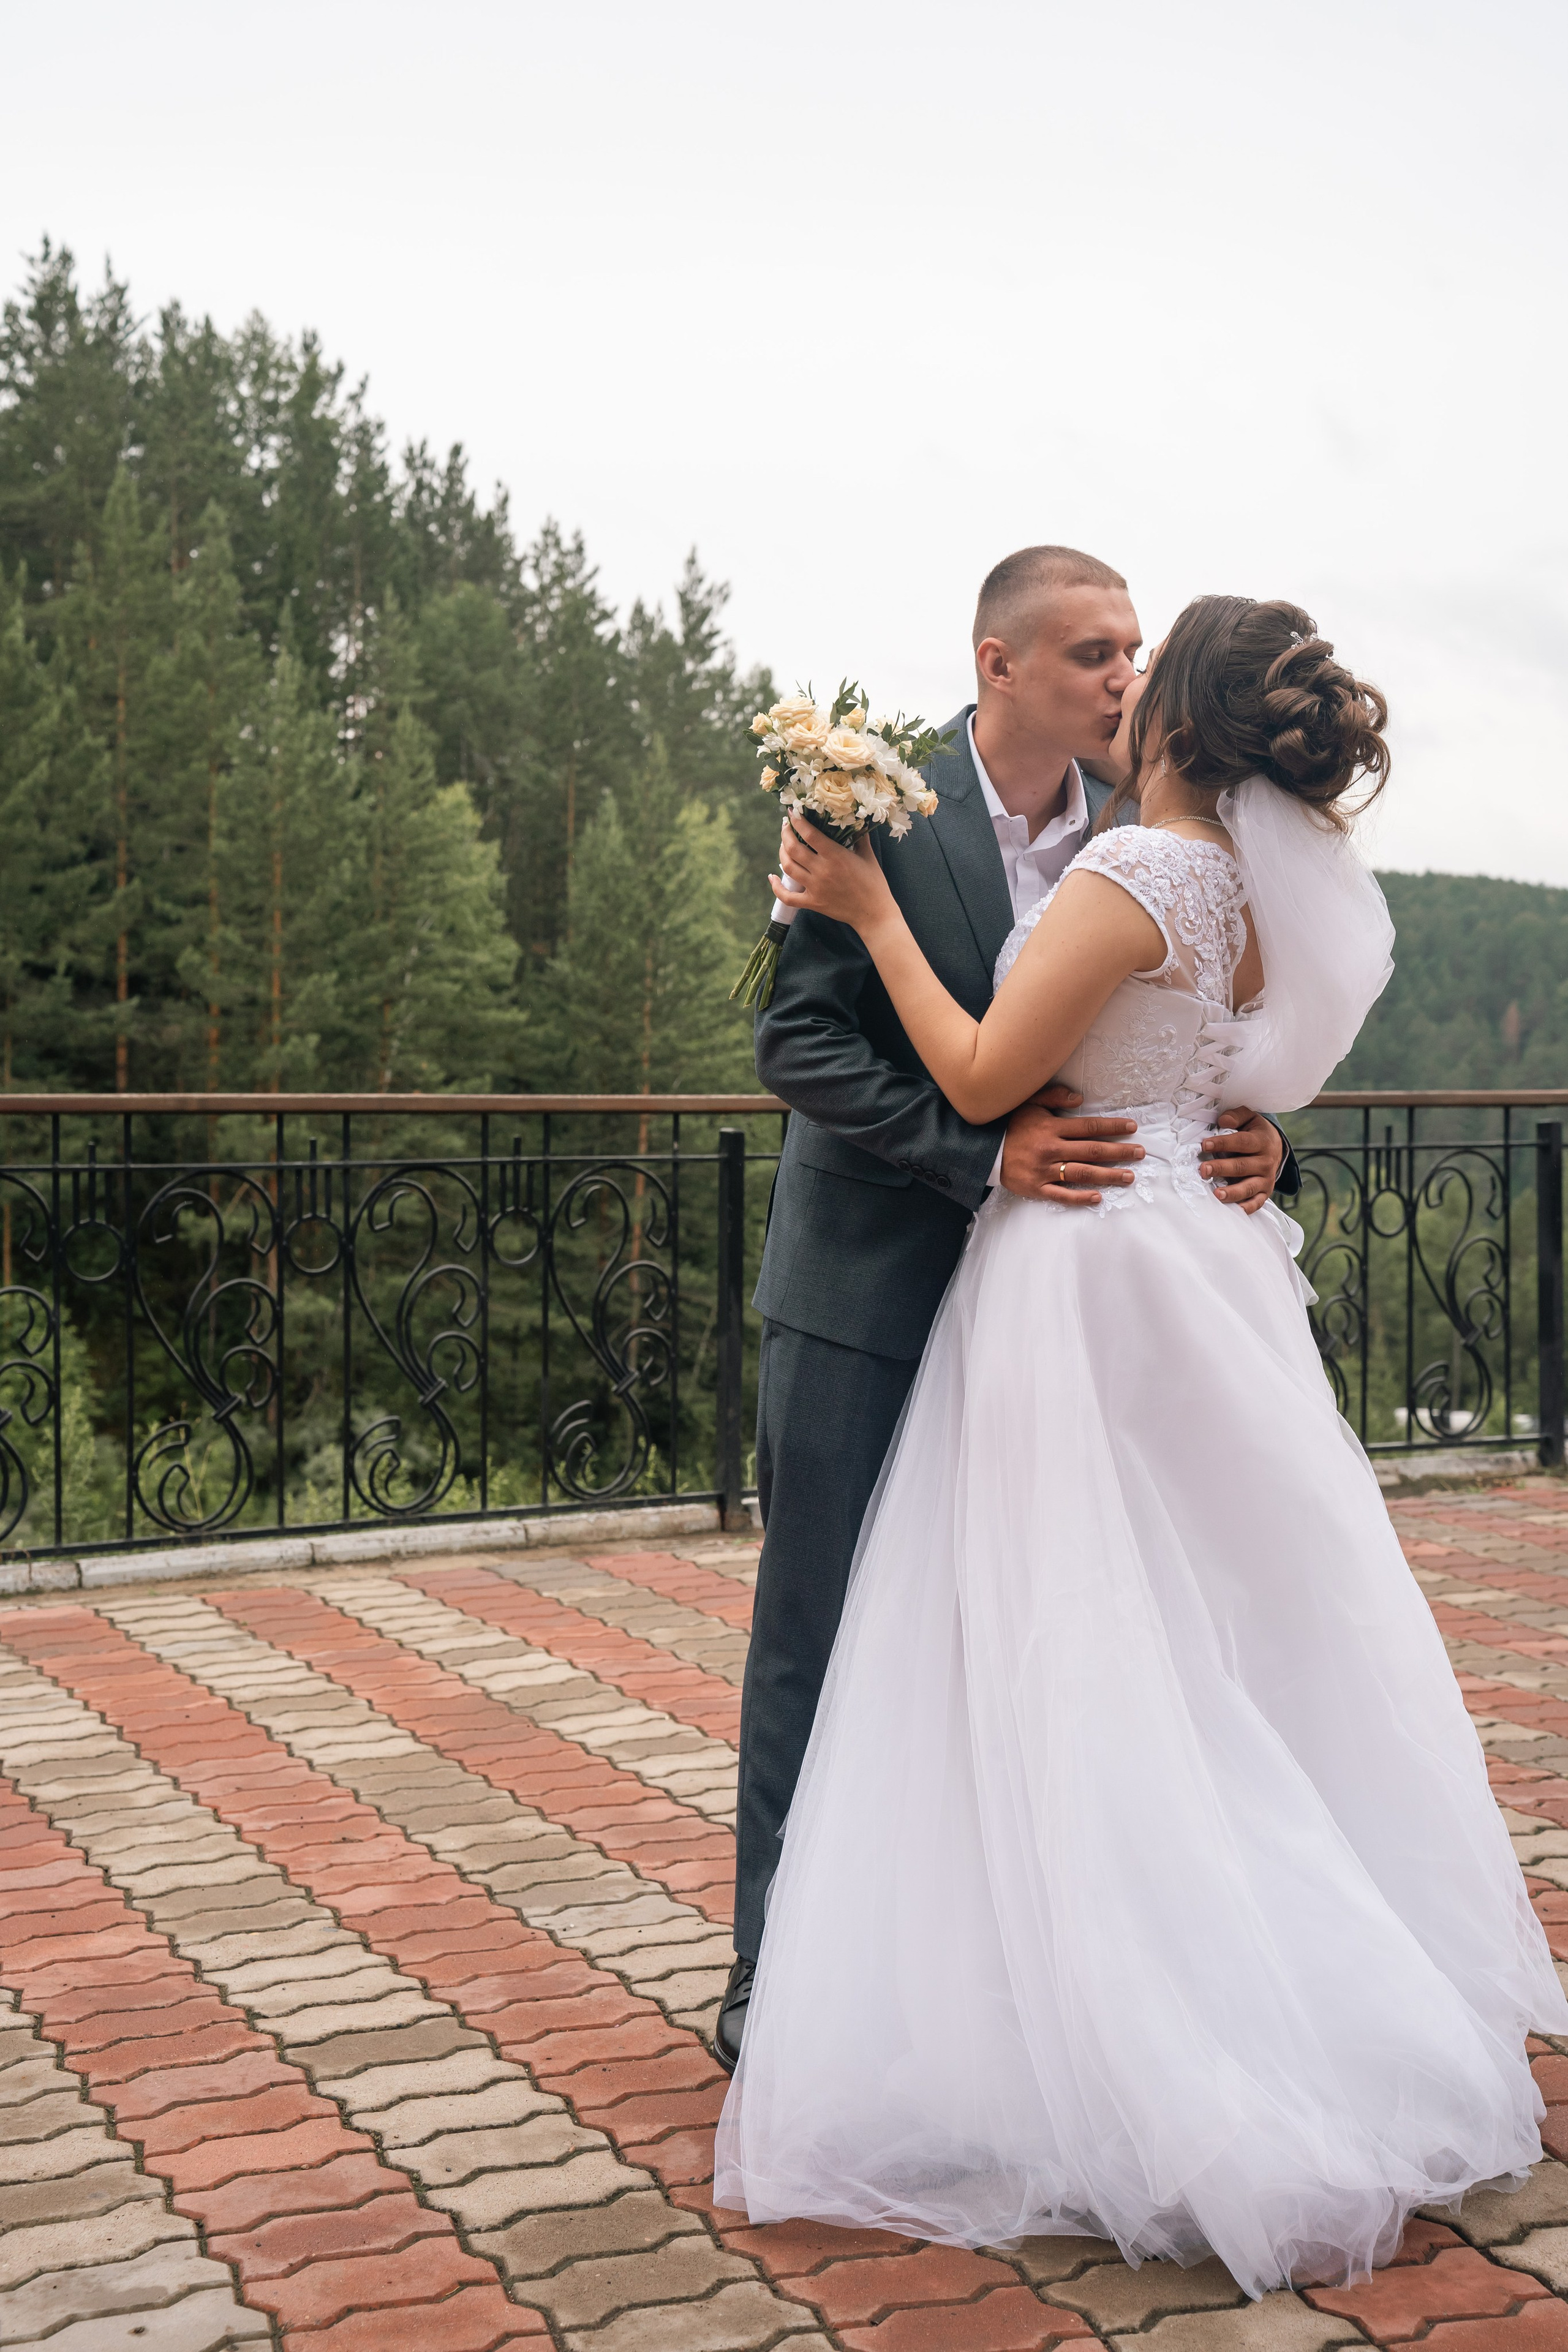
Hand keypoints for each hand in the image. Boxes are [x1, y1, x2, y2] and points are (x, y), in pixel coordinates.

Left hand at [771, 817, 890, 932]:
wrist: (874, 914)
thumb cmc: (874, 883)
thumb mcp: (868, 856)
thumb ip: (860, 836)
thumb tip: (854, 818)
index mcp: (836, 856)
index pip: (810, 834)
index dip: (798, 821)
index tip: (793, 811)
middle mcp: (822, 871)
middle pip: (793, 849)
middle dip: (785, 834)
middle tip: (785, 827)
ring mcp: (815, 888)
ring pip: (788, 867)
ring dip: (781, 853)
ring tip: (783, 846)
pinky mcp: (812, 902)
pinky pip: (787, 897)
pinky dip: (776, 887)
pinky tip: (772, 877)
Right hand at [1000, 1085, 1142, 1206]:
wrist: (984, 1150)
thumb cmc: (1010, 1125)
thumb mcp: (1029, 1103)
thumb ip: (1054, 1097)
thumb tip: (1080, 1099)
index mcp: (1051, 1128)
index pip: (1089, 1127)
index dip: (1112, 1127)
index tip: (1132, 1128)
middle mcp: (1051, 1149)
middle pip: (1092, 1151)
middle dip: (1119, 1152)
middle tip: (1140, 1153)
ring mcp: (1044, 1171)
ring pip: (1082, 1174)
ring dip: (1108, 1175)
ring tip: (1129, 1176)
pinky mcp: (1036, 1188)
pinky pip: (1061, 1195)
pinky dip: (1080, 1197)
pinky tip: (1098, 1197)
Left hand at [1201, 1109, 1283, 1213]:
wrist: (1276, 1147)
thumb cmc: (1255, 1132)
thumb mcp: (1249, 1118)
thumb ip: (1236, 1116)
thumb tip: (1223, 1121)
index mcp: (1261, 1141)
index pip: (1241, 1142)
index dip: (1223, 1143)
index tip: (1205, 1145)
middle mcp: (1266, 1162)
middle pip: (1242, 1166)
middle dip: (1221, 1168)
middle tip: (1203, 1170)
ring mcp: (1266, 1179)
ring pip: (1249, 1187)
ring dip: (1232, 1192)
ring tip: (1216, 1194)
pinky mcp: (1265, 1192)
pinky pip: (1257, 1203)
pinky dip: (1246, 1208)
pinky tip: (1233, 1210)